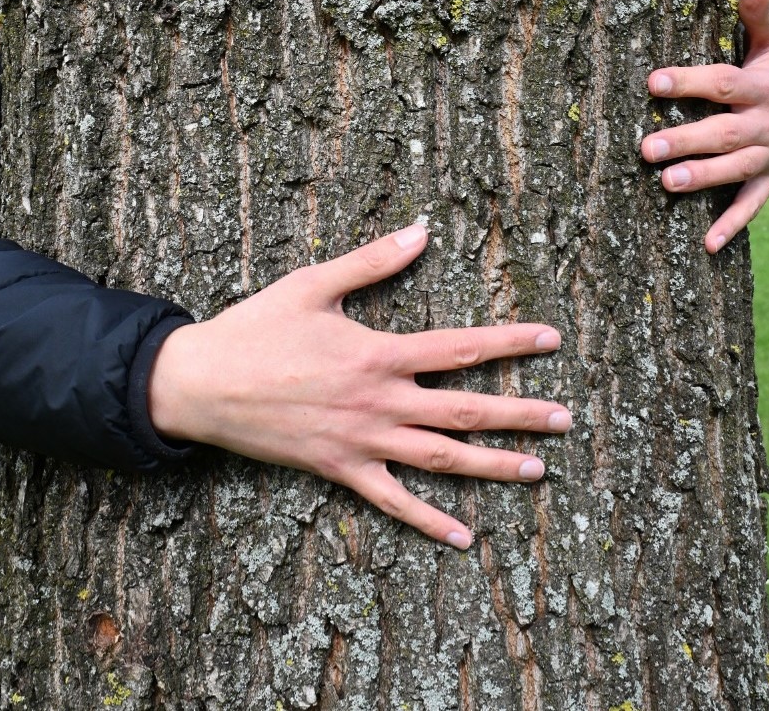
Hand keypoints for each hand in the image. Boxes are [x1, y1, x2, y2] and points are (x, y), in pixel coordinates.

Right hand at [149, 223, 569, 548]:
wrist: (202, 383)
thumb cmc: (257, 328)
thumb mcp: (313, 282)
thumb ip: (373, 260)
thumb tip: (422, 230)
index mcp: (379, 352)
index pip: (461, 347)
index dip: (510, 342)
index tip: (551, 340)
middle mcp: (380, 402)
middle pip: (465, 410)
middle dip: (520, 413)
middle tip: (566, 419)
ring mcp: (363, 442)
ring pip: (442, 459)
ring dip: (493, 465)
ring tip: (537, 469)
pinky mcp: (340, 471)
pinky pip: (393, 502)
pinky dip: (429, 521)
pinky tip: (463, 537)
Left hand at [642, 0, 768, 252]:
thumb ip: (759, 14)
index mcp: (762, 87)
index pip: (722, 84)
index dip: (689, 81)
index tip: (652, 81)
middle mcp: (766, 124)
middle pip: (724, 134)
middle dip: (687, 141)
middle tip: (646, 148)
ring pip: (734, 171)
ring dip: (702, 179)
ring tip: (666, 184)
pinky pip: (751, 206)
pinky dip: (731, 225)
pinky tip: (706, 245)